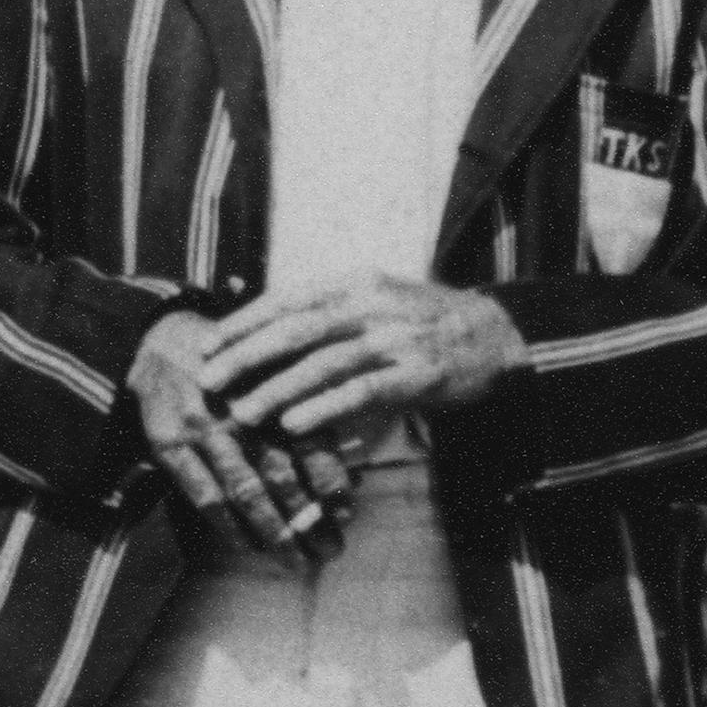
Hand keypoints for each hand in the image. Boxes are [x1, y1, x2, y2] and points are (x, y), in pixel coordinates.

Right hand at [132, 308, 347, 553]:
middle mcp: (243, 411)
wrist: (164, 339)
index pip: (312, 444)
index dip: (331, 484)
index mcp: (277, 390)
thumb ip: (313, 413)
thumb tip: (355, 468)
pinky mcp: (170, 444)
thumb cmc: (239, 366)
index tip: (347, 516)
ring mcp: (204, 430)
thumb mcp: (279, 371)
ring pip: (245, 491)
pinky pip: (202, 493)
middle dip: (309, 521)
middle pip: (282, 477)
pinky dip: (227, 525)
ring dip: (273, 532)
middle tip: (331, 552)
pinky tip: (248, 545)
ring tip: (297, 561)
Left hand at [198, 272, 525, 445]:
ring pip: (323, 363)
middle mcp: (375, 305)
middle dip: (247, 354)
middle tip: (210, 378)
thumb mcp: (380, 297)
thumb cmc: (427, 321)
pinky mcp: (418, 374)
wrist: (498, 335)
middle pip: (298, 329)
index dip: (244, 321)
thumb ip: (332, 308)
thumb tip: (270, 330)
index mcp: (359, 282)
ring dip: (278, 388)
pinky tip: (295, 423)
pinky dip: (324, 407)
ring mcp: (397, 340)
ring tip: (243, 411)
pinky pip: (361, 392)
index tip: (209, 344)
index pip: (289, 298)